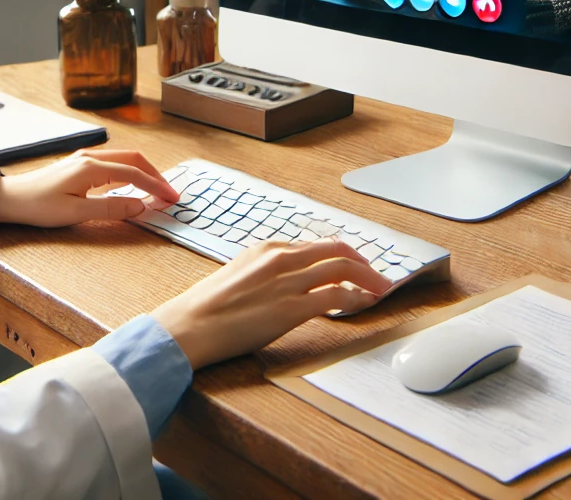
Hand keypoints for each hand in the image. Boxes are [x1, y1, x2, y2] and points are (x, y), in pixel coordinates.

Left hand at [0, 149, 178, 227]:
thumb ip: (110, 208)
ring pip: (124, 158)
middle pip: (134, 159)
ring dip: (144, 171)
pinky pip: (113, 163)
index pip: (134, 174)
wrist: (11, 198)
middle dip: (155, 174)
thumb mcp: (75, 213)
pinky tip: (133, 184)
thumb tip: (139, 206)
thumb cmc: (38, 206)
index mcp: (91, 167)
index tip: (170, 198)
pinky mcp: (80, 165)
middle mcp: (90, 157)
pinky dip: (130, 171)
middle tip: (170, 193)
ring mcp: (85, 159)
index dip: (155, 186)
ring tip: (157, 188)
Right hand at [150, 238, 392, 368]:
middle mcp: (281, 258)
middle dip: (364, 263)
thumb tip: (287, 283)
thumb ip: (266, 272)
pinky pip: (337, 296)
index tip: (356, 265)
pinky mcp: (292, 308)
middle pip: (338, 250)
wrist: (190, 326)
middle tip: (377, 276)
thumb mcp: (239, 275)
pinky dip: (357, 298)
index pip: (318, 245)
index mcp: (268, 248)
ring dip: (368, 279)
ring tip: (381, 291)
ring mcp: (288, 281)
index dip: (343, 255)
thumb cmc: (207, 307)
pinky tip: (364, 305)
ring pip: (343, 269)